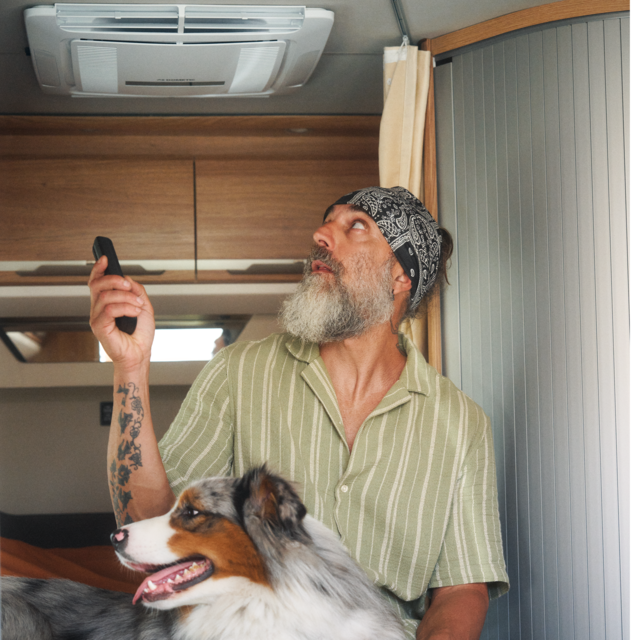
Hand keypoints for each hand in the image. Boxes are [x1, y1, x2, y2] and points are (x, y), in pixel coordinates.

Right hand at [88, 255, 154, 369]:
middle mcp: (98, 309)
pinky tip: (134, 313)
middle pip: (97, 285)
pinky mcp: (99, 327)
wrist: (140, 353)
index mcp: (107, 302)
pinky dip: (125, 308)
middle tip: (129, 286)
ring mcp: (97, 318)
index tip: (106, 259)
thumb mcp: (143, 305)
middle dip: (114, 280)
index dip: (99, 269)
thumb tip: (127, 278)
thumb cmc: (140, 334)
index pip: (96, 282)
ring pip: (105, 296)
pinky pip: (109, 309)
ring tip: (137, 306)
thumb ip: (136, 290)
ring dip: (126, 297)